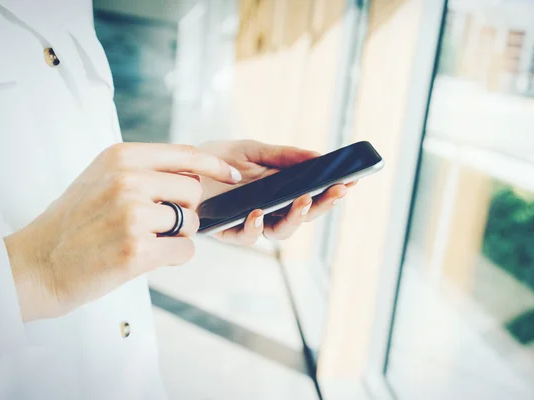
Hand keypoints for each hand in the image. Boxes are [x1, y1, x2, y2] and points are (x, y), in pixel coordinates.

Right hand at [4, 143, 240, 321]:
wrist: (38, 264)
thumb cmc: (74, 224)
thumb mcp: (101, 178)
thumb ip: (143, 170)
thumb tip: (193, 175)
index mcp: (122, 158)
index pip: (186, 154)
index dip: (215, 166)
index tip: (232, 175)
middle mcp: (129, 180)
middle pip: (194, 192)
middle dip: (184, 210)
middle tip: (155, 224)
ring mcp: (133, 214)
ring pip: (192, 223)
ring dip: (176, 236)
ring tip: (143, 241)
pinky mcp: (138, 249)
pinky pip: (185, 250)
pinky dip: (172, 258)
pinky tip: (144, 258)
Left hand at [198, 140, 354, 244]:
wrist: (179, 166)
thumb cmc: (217, 159)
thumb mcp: (253, 150)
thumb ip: (284, 155)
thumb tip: (320, 157)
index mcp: (279, 192)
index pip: (313, 195)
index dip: (333, 190)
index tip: (354, 180)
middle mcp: (270, 210)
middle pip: (305, 216)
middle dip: (325, 204)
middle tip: (339, 189)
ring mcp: (250, 222)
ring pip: (282, 231)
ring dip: (297, 217)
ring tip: (305, 198)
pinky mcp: (227, 232)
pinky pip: (247, 237)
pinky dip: (255, 227)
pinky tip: (259, 213)